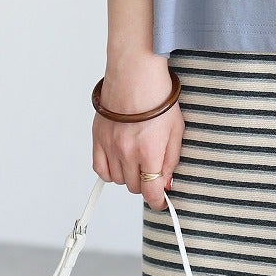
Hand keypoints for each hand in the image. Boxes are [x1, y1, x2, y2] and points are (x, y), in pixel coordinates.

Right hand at [92, 63, 184, 211]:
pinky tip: (120, 160)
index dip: (158, 201)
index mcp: (149, 151)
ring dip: (129, 175)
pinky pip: (100, 169)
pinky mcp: (98, 139)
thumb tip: (167, 183)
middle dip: (146, 182)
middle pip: (135, 187)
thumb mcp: (176, 129)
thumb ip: (172, 159)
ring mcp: (110, 147)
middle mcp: (127, 153)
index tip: (161, 202)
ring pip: (118, 180)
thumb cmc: (158, 97)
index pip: (151, 191)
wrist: (135, 74)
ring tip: (138, 157)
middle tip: (152, 168)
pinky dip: (110, 170)